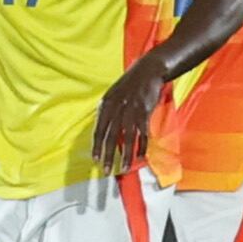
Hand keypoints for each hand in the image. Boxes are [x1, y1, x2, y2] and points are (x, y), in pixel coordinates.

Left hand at [90, 55, 166, 174]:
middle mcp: (117, 109)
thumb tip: (102, 131)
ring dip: (125, 155)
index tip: (95, 160)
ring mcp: (131, 111)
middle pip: (110, 137)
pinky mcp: (145, 113)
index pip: (98, 130)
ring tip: (124, 169)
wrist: (147, 71)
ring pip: (127, 138)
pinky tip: (140, 157)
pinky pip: (142, 133)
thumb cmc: (129, 84)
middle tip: (106, 170)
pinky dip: (141, 146)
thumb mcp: (113, 95)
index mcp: (106, 106)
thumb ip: (108, 112)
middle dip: (108, 156)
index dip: (96, 146)